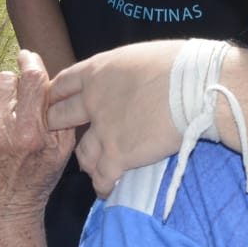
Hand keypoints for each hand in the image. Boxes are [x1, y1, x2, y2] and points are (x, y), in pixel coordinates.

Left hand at [0, 50, 73, 218]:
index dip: (31, 61)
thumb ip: (59, 111)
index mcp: (29, 133)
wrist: (0, 210)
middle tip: (14, 106)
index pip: (31, 78)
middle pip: (4, 78)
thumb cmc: (34, 178)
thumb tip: (49, 76)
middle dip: (12, 88)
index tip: (27, 57)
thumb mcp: (61, 149)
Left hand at [49, 40, 187, 196]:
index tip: (54, 103)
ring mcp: (103, 131)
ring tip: (92, 167)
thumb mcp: (136, 56)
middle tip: (60, 136)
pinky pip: (102, 178)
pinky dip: (103, 185)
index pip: (62, 85)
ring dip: (86, 162)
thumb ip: (119, 72)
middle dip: (57, 128)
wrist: (193, 86)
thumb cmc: (175, 64)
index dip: (55, 96)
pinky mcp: (119, 156)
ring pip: (82, 154)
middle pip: (59, 118)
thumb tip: (124, 79)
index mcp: (96, 72)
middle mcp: (92, 101)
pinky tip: (106, 189)